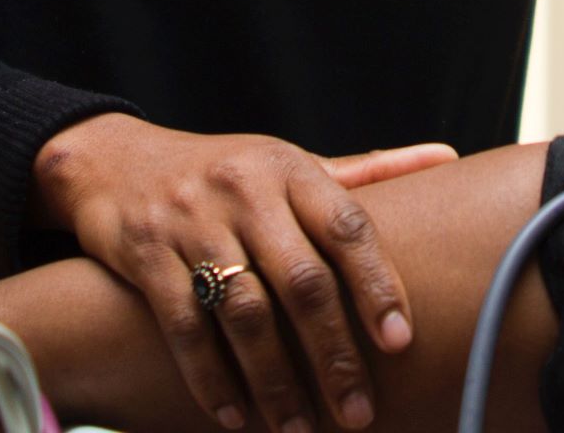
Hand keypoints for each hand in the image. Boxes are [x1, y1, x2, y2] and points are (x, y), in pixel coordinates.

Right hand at [35, 114, 455, 432]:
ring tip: (299, 429)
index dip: (376, 284)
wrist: (115, 162)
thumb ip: (366, 172)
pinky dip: (211, 379)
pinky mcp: (146, 254)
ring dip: (275, 380)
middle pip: (300, 280)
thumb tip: (448, 157)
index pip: (347, 226)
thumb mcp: (291, 162)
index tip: (400, 341)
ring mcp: (192, 222)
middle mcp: (245, 190)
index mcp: (290, 168)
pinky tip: (234, 418)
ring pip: (243, 312)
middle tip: (358, 413)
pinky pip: (185, 326)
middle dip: (333, 354)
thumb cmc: (227, 172)